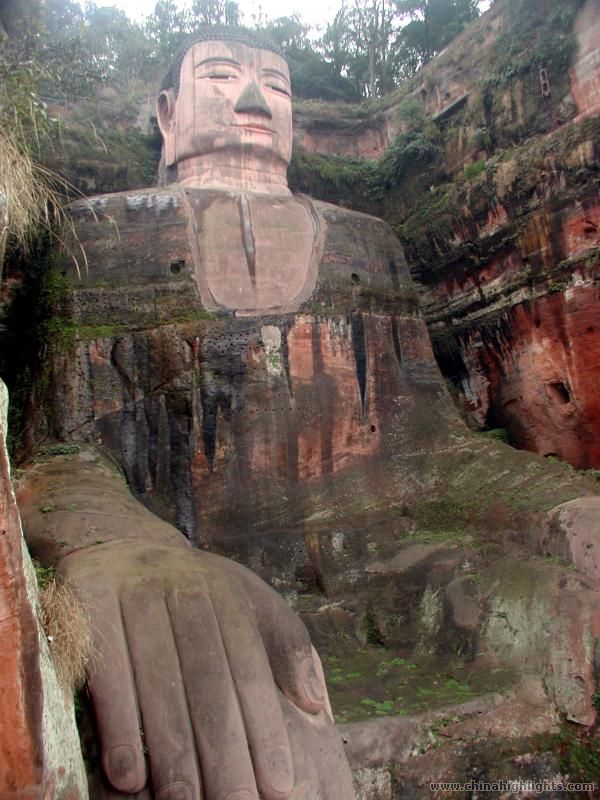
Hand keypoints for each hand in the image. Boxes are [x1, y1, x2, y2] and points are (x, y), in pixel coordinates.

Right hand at [59, 540, 353, 799]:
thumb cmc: (194, 590)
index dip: (264, 729)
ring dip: (172, 750)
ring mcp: (133, 594)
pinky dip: (120, 725)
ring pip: (158, 683)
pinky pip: (106, 673)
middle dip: (223, 751)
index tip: (280, 786)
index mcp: (225, 592)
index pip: (249, 669)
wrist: (119, 544)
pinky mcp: (88, 605)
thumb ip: (287, 646)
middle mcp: (182, 588)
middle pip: (206, 682)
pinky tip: (129, 775)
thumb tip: (314, 704)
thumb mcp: (248, 601)